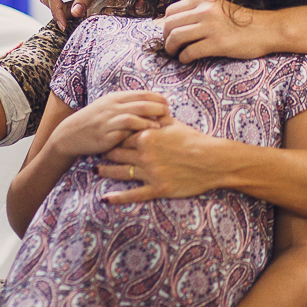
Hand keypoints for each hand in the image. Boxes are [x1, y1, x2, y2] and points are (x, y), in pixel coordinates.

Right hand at [51, 91, 169, 157]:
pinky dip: (136, 134)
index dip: (157, 98)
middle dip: (158, 108)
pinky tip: (146, 137)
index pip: (141, 94)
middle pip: (141, 104)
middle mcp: (112, 107)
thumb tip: (150, 102)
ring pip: (133, 118)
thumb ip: (126, 103)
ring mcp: (108, 122)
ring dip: (150, 121)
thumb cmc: (94, 119)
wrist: (71, 133)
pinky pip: (124, 134)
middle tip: (169, 113)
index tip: (167, 103)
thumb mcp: (108, 105)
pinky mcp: (105, 137)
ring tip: (162, 125)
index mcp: (115, 98)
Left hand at [97, 117, 227, 202]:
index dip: (111, 136)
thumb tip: (147, 107)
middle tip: (94, 152)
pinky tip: (105, 199)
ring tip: (94, 170)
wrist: (212, 159)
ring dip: (105, 171)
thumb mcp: (174, 123)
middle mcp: (145, 154)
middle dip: (104, 152)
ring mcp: (150, 172)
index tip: (102, 136)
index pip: (122, 135)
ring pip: (120, 172)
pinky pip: (133, 194)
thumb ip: (156, 116)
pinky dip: (118, 197)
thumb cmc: (194, 139)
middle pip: (117, 153)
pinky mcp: (157, 188)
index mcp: (147, 136)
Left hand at [162, 0, 273, 62]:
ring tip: (175, 54)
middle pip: (170, 24)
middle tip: (169, 46)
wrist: (267, 29)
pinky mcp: (217, 44)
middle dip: (165, 37)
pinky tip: (187, 60)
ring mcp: (211, 27)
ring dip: (171, 48)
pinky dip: (184, 57)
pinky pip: (190, 52)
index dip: (164, 24)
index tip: (168, 34)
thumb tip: (173, 20)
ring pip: (176, 37)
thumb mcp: (219, 8)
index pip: (171, 10)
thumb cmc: (242, 22)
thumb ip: (199, 11)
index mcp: (204, 1)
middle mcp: (205, 11)